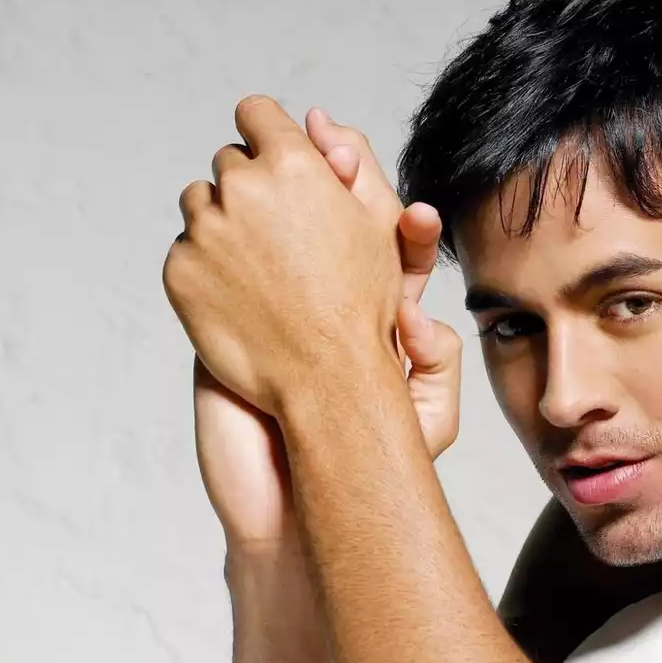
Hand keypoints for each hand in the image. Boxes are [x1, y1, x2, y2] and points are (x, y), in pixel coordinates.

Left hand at [165, 95, 400, 420]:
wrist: (329, 377)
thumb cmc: (363, 302)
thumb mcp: (377, 223)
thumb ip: (348, 161)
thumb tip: (311, 119)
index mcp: (293, 165)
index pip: (256, 113)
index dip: (269, 135)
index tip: (277, 162)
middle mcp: (242, 188)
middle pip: (229, 162)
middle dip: (252, 188)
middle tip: (282, 234)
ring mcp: (204, 229)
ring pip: (200, 202)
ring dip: (224, 223)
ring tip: (262, 266)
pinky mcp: (178, 269)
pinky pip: (186, 249)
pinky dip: (208, 265)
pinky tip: (243, 293)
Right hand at [192, 102, 464, 549]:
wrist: (299, 512)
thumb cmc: (368, 469)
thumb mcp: (426, 421)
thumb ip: (435, 371)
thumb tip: (421, 322)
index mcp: (384, 321)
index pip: (397, 255)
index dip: (404, 224)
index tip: (416, 210)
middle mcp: (331, 307)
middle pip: (335, 224)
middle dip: (342, 182)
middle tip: (339, 150)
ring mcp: (275, 311)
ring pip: (281, 235)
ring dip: (287, 196)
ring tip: (306, 166)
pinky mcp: (226, 327)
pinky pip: (229, 272)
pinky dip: (236, 241)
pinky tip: (243, 217)